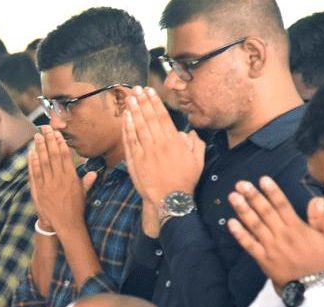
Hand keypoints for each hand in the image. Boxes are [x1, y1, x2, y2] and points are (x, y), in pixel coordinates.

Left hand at [28, 126, 95, 233]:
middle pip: (53, 155)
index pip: (65, 155)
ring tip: (37, 136)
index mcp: (70, 178)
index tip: (57, 133)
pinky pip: (35, 174)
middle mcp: (59, 179)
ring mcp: (48, 184)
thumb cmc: (76, 209)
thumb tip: (94, 173)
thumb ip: (87, 182)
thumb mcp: (84, 194)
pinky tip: (31, 153)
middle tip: (45, 128)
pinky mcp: (39, 191)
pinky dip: (32, 163)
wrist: (65, 224)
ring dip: (40, 148)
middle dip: (49, 140)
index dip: (60, 143)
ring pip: (43, 162)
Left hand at [122, 86, 204, 203]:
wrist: (170, 199)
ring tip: (129, 98)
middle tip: (137, 89)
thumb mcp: (198, 161)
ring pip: (137, 127)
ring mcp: (145, 152)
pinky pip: (130, 141)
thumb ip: (195, 144)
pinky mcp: (135, 161)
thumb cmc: (185, 180)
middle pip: (148, 118)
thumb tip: (190, 134)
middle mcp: (158, 144)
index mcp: (173, 141)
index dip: (155, 102)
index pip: (162, 116)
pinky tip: (125, 118)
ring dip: (133, 111)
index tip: (150, 91)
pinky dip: (127, 128)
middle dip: (142, 102)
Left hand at [227, 176, 323, 289]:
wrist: (311, 286)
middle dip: (253, 196)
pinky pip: (249, 244)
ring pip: (255, 225)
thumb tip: (318, 199)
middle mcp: (282, 235)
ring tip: (233, 197)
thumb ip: (322, 217)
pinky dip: (239, 234)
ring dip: (243, 210)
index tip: (263, 179)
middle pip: (265, 212)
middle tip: (241, 184)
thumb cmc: (320, 260)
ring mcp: (270, 247)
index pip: (283, 206)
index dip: (272, 192)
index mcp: (297, 228)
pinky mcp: (262, 258)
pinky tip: (230, 223)